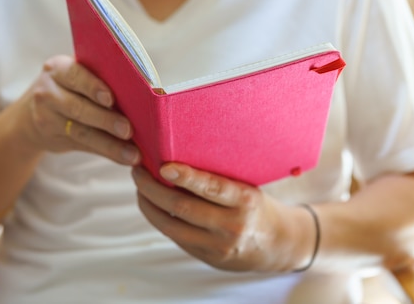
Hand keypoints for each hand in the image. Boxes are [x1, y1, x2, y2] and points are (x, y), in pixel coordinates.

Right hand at [13, 55, 139, 163]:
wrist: (31, 114)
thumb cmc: (71, 87)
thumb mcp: (76, 75)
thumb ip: (99, 77)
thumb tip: (143, 91)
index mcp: (58, 68)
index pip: (76, 75)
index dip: (93, 87)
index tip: (110, 99)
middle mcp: (47, 92)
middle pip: (78, 107)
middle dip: (106, 120)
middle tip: (128, 130)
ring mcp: (47, 117)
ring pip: (82, 132)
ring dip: (110, 144)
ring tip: (133, 154)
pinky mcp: (54, 139)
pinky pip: (84, 146)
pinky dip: (107, 152)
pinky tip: (125, 158)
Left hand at [131, 163, 313, 271]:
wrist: (276, 244)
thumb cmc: (255, 205)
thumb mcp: (247, 186)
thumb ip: (218, 178)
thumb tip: (177, 157)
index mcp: (245, 200)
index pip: (211, 188)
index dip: (185, 177)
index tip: (163, 165)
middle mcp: (232, 225)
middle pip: (182, 207)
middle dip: (152, 187)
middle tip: (137, 169)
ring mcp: (218, 246)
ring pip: (171, 225)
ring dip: (148, 204)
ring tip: (139, 185)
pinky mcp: (206, 257)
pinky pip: (174, 236)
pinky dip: (158, 218)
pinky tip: (150, 203)